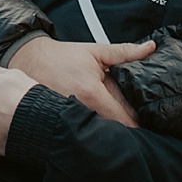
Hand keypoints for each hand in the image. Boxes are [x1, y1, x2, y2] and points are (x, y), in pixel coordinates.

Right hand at [6, 35, 154, 126]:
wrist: (31, 60)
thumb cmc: (63, 56)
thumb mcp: (96, 51)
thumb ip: (125, 52)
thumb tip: (149, 48)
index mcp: (91, 93)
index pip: (122, 120)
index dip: (138, 126)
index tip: (148, 127)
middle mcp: (79, 109)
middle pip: (110, 131)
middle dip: (123, 132)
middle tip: (136, 129)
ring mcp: (67, 119)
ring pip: (94, 134)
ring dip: (106, 132)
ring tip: (115, 128)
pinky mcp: (59, 123)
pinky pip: (79, 131)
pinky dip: (88, 130)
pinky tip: (94, 125)